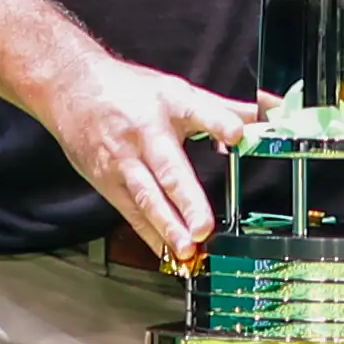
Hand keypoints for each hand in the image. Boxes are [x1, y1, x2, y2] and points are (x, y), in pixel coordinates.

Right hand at [28, 49, 253, 266]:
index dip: (218, 122)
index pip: (198, 110)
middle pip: (168, 169)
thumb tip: (271, 110)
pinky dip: (149, 235)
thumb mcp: (179, 91)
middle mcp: (145, 135)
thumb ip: (226, 109)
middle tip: (204, 227)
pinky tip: (166, 254)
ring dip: (167, 226)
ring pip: (147, 198)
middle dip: (187, 200)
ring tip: (187, 248)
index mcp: (168, 105)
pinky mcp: (107, 182)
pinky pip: (131, 213)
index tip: (236, 134)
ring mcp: (123, 161)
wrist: (72, 89)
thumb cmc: (132, 92)